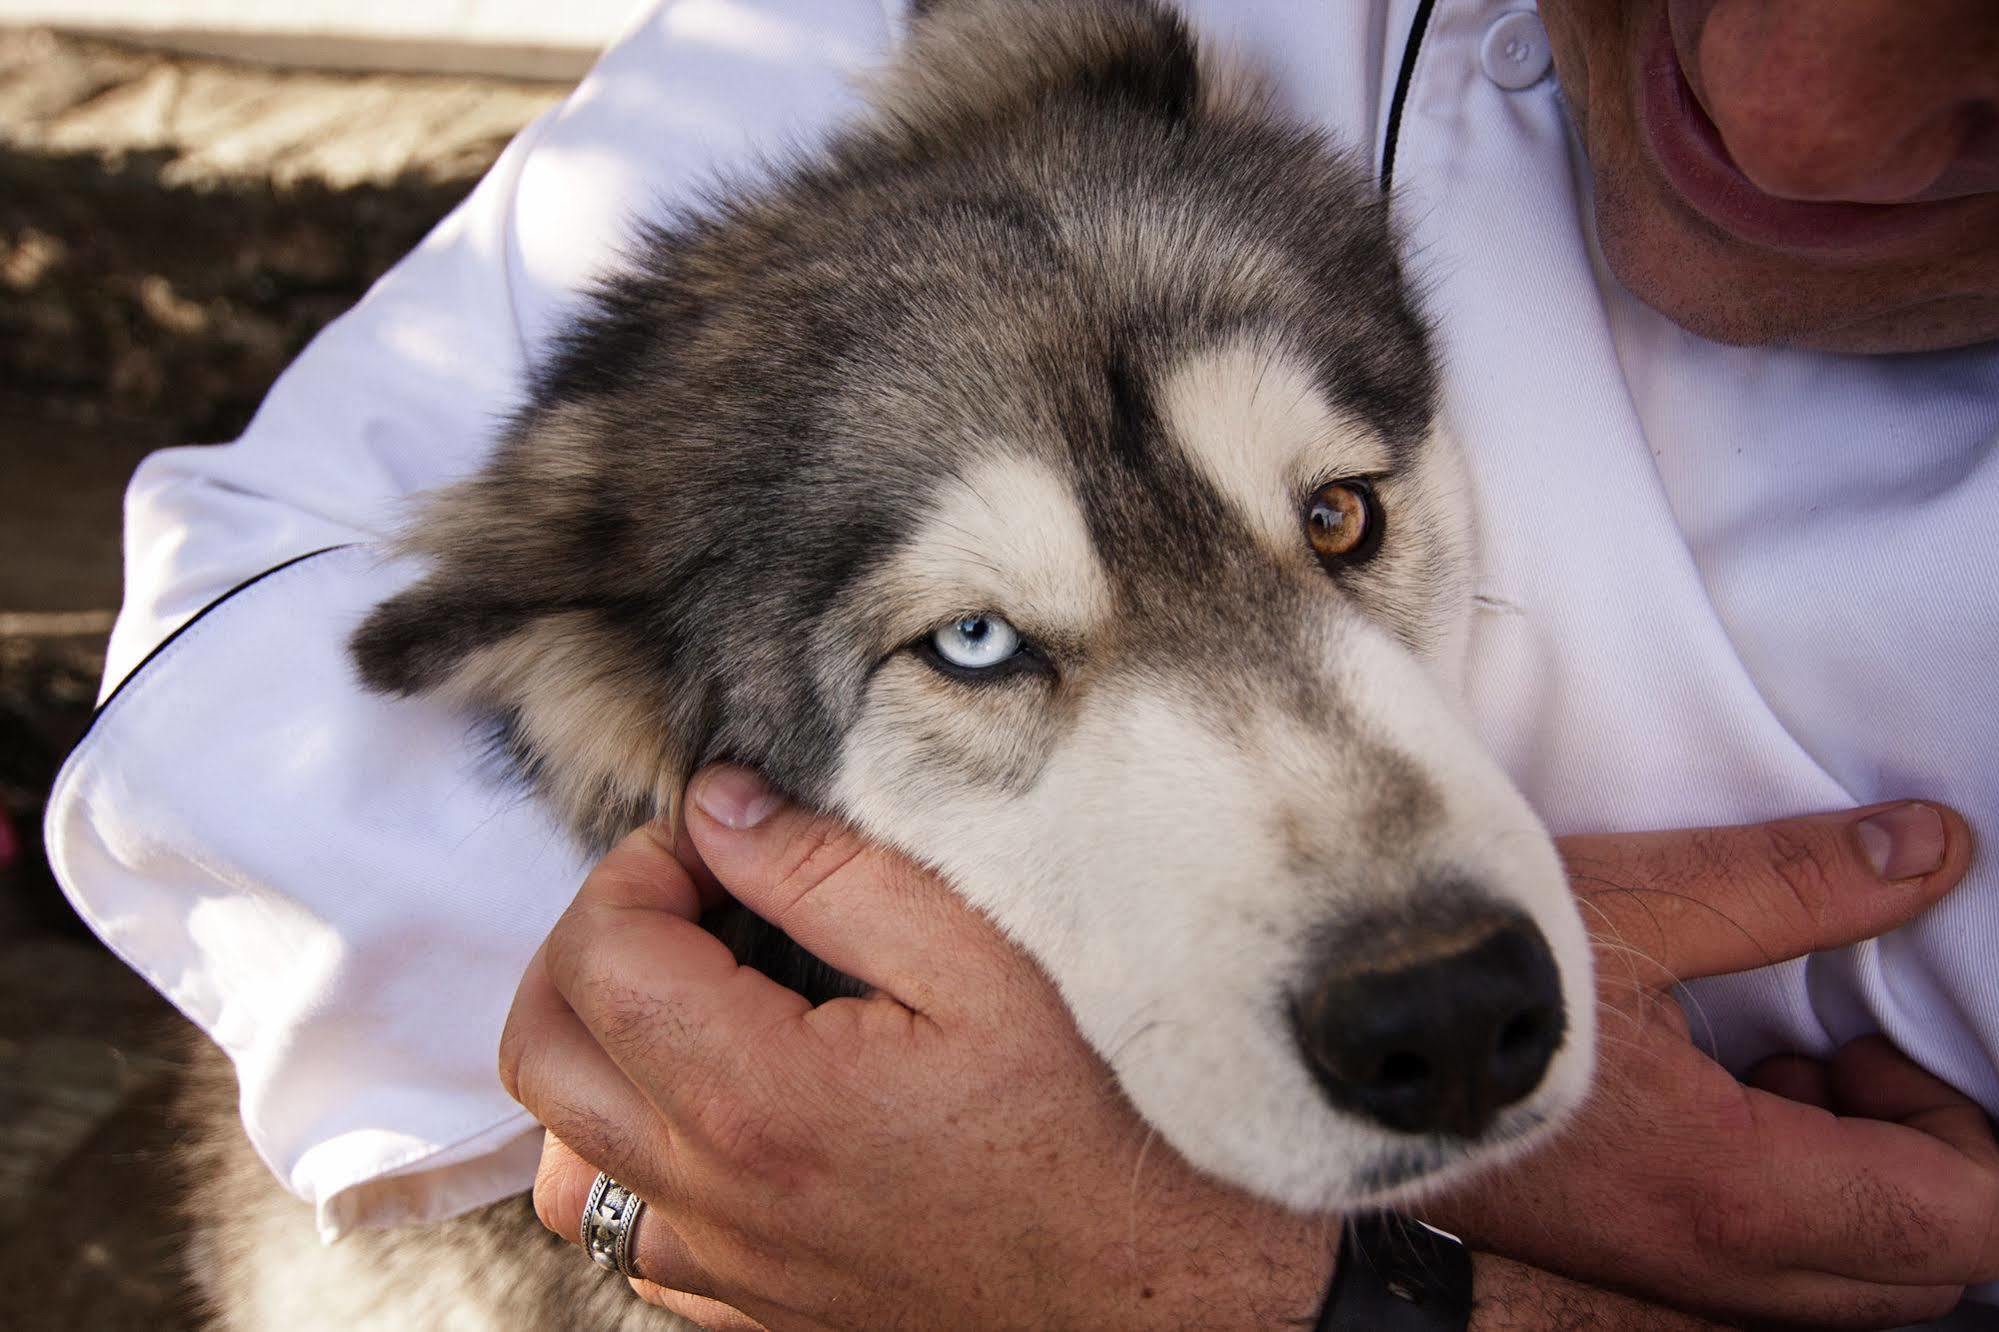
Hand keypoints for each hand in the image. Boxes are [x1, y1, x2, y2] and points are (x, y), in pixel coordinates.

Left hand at [500, 766, 1334, 1330]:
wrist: (1164, 1292)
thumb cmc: (1095, 1121)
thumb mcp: (981, 961)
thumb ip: (828, 873)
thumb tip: (719, 808)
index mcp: (758, 1092)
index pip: (601, 952)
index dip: (638, 866)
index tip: (712, 842)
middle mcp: (715, 1193)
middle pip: (540, 1050)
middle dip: (585, 945)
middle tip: (679, 901)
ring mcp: (727, 1268)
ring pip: (567, 1162)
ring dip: (596, 1060)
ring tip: (689, 1002)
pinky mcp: (754, 1312)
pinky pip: (634, 1237)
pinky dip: (638, 1159)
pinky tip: (726, 1107)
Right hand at [1424, 802, 1994, 1327]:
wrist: (1331, 1057)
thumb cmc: (1456, 986)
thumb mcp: (1633, 910)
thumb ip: (1792, 885)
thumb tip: (1928, 851)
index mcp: (1735, 1186)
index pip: (1962, 1218)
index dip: (1977, 1130)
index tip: (1886, 1036)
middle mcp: (1715, 1266)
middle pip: (1926, 1269)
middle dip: (1930, 1161)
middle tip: (1847, 1052)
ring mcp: (1669, 1280)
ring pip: (1854, 1283)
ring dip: (1863, 1184)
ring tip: (1779, 1072)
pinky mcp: (1631, 1264)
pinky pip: (1774, 1270)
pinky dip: (1796, 1200)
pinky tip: (1717, 1099)